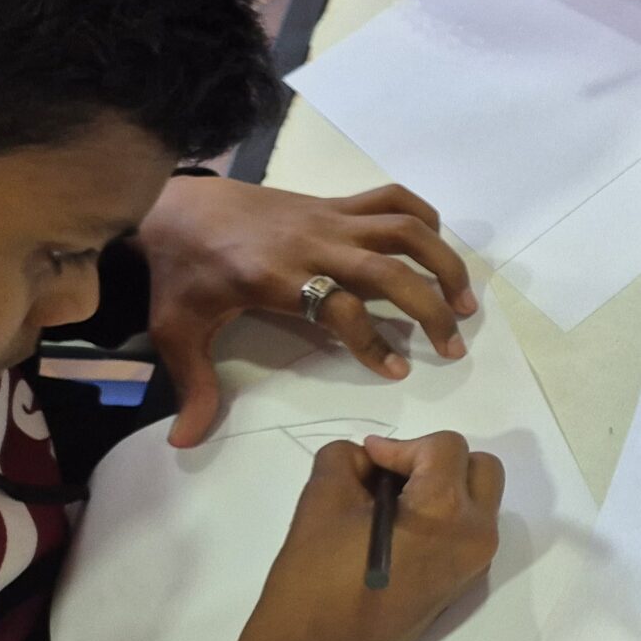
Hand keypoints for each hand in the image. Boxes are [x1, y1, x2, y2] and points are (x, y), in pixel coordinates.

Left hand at [139, 177, 476, 449]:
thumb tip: (186, 441)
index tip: (396, 371)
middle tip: (453, 346)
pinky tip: (436, 249)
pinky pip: (393, 199)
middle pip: (389, 270)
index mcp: (275, 277)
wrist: (175, 205)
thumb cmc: (182, 271)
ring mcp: (329, 219)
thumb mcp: (177, 330)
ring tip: (465, 301)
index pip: (340, 309)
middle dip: (431, 308)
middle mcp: (313, 244)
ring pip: (405, 228)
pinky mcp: (335, 203)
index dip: (373, 343)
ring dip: (445, 262)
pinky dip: (425, 217)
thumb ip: (192, 385)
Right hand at [236, 435, 503, 640]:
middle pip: (478, 469)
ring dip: (441, 487)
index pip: (445, 447)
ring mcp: (476, 564)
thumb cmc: (316, 579)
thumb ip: (347, 460)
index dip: (400, 446)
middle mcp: (477, 537)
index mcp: (448, 512)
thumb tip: (368, 460)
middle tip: (388, 476)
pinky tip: (397, 530)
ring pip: (478, 500)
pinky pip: (467, 531)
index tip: (367, 462)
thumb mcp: (323, 500)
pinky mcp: (464, 583)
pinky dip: (442, 517)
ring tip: (389, 502)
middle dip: (435, 461)